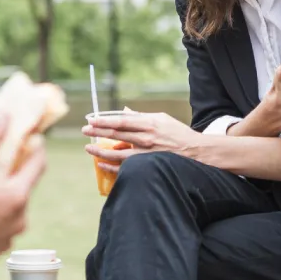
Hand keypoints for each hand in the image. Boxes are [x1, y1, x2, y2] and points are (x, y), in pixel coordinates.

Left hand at [82, 111, 199, 170]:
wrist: (196, 152)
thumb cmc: (178, 133)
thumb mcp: (161, 119)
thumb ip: (141, 116)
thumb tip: (123, 111)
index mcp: (149, 123)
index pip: (121, 121)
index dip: (104, 120)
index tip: (91, 119)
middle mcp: (146, 137)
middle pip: (116, 134)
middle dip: (98, 132)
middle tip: (84, 130)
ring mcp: (146, 153)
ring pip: (117, 153)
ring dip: (100, 151)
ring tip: (88, 149)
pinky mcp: (147, 165)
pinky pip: (125, 167)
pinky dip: (112, 166)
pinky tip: (101, 164)